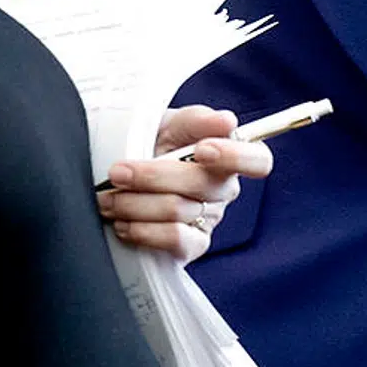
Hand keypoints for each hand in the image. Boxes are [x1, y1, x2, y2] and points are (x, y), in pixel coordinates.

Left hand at [97, 106, 273, 262]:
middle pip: (202, 184)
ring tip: (108, 198)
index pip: (257, 160)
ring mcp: (208, 220)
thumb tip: (226, 121)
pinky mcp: (191, 246)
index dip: (235, 157)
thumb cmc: (150, 146)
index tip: (203, 149)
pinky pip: (175, 241)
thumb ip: (194, 120)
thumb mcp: (167, 124)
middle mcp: (222, 190)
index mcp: (225, 156)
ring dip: (135, 203)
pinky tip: (124, 223)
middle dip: (152, 176)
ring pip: (179, 211)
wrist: (118, 179)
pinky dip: (144, 231)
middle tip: (117, 172)